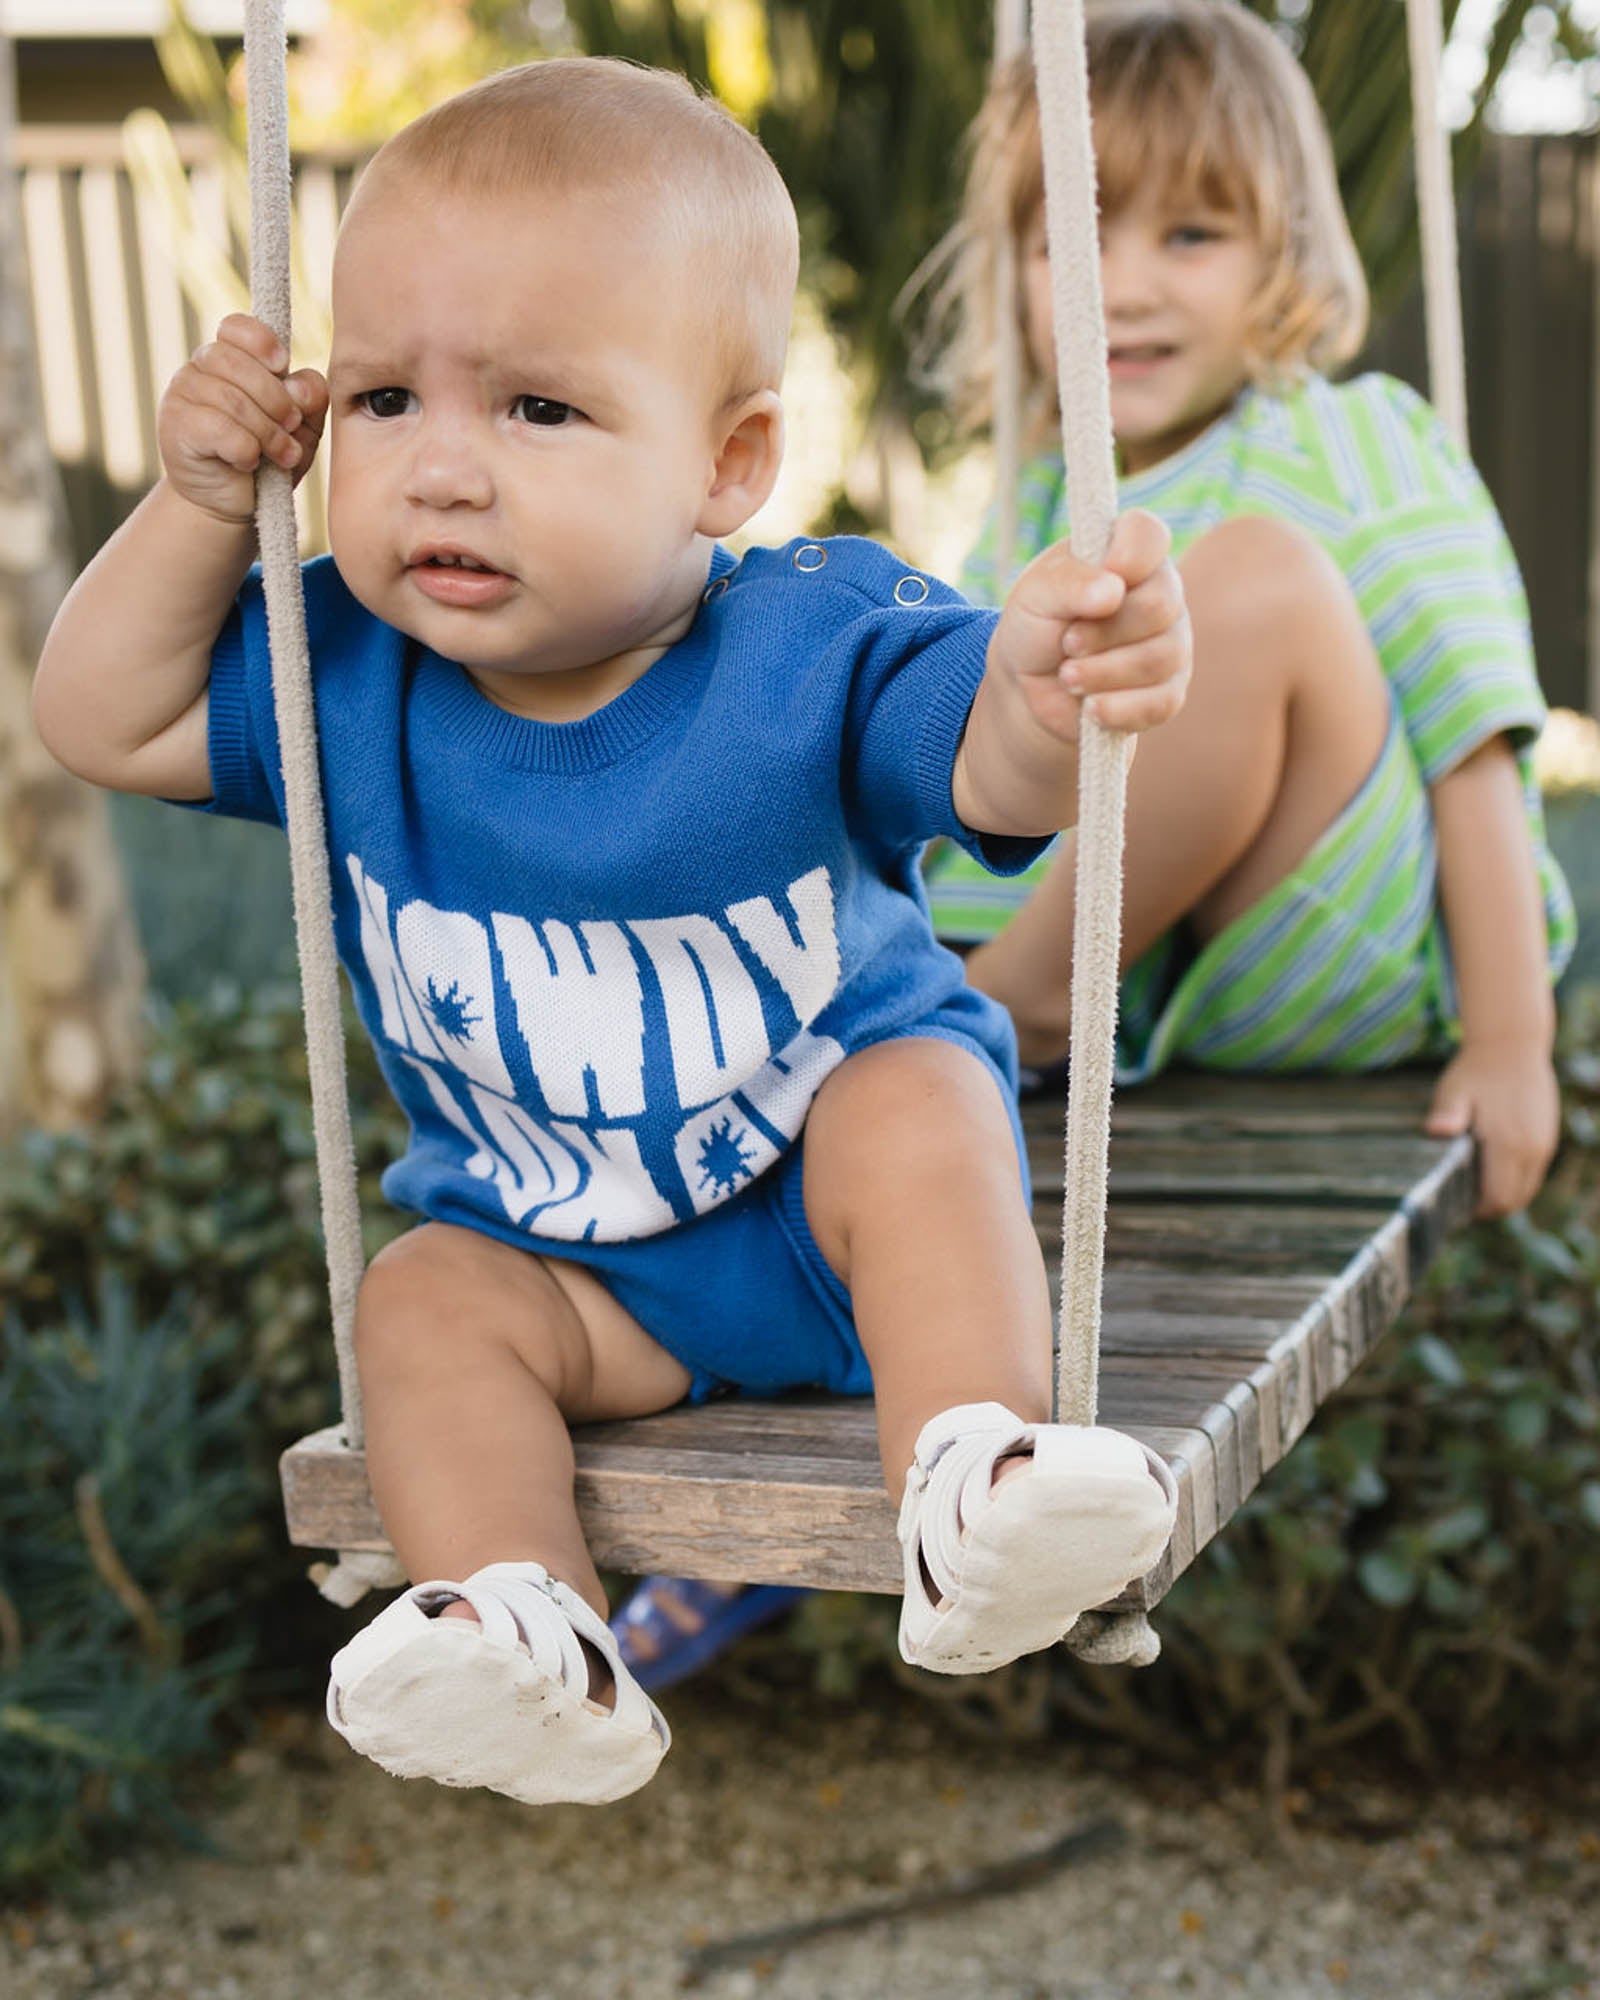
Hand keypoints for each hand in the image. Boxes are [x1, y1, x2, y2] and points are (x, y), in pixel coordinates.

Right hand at [157, 313, 327, 526]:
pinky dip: (245, 449)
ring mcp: (182, 395)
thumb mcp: (302, 430)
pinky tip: (249, 462)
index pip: (236, 328)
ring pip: (231, 399)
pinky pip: (219, 428)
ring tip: (284, 456)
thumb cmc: (268, 461)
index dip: (262, 342)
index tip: (283, 366)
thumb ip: (310, 401)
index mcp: (230, 359)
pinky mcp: (176, 427)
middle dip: (276, 399)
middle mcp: (200, 369)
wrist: (233, 505)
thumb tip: (300, 387)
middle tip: (293, 427)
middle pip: (238, 364)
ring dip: (268, 432)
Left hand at [995, 508, 1189, 744]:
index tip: (1105, 573)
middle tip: (1067, 643)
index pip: (1149, 535)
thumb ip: (1067, 583)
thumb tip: (1112, 590)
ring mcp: (1171, 644)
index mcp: (1127, 554)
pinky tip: (1090, 709)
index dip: (1131, 553)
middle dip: (1105, 631)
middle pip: (1160, 605)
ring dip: (1103, 672)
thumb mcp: (1034, 596)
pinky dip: (1117, 708)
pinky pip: (1158, 703)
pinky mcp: (1167, 693)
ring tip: (1067, 677)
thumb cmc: (1036, 627)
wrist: (1029, 690)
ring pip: (1159, 659)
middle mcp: (1160, 594)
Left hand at [1424, 1040, 1560, 1217]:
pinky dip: (1516, 1180)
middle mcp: (1531, 1149)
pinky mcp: (1547, 1138)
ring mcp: (1543, 1144)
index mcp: (1507, 1144)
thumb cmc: (1476, 1070)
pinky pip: (1534, 1173)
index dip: (1478, 1212)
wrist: (1512, 1044)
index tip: (1455, 1209)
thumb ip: (1447, 1114)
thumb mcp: (1453, 1091)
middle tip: (1462, 1204)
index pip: (1498, 1199)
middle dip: (1490, 1209)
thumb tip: (1436, 1130)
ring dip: (1505, 1195)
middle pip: (1515, 1201)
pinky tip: (1492, 1169)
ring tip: (1475, 1189)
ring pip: (1527, 1189)